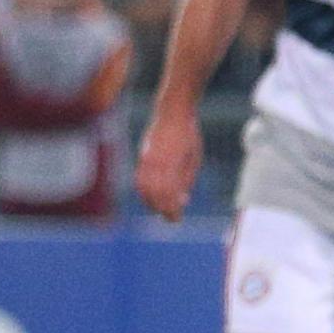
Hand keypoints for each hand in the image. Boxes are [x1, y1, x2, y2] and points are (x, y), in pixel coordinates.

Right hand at [135, 108, 200, 222]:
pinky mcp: (142, 156)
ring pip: (144, 188)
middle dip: (162, 209)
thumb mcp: (194, 160)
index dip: (171, 210)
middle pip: (155, 194)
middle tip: (171, 218)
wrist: (172, 113)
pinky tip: (151, 197)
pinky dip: (144, 192)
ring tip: (161, 209)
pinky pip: (139, 179)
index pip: (168, 194)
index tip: (176, 219)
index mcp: (172, 163)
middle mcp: (156, 162)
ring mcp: (146, 159)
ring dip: (151, 202)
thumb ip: (186, 180)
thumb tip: (182, 200)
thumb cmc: (188, 136)